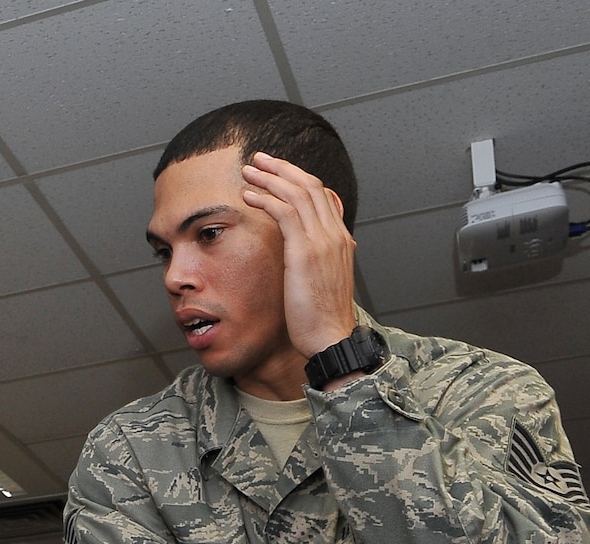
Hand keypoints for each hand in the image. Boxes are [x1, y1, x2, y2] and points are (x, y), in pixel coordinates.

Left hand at [241, 152, 359, 368]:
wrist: (330, 338)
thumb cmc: (321, 319)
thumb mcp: (323, 283)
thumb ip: (317, 263)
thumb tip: (306, 257)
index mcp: (340, 240)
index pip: (321, 196)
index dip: (298, 179)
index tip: (278, 172)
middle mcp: (334, 234)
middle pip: (310, 185)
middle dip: (283, 168)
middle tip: (259, 159)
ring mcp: (322, 241)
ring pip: (296, 193)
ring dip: (270, 177)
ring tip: (248, 170)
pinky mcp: (304, 251)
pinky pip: (284, 212)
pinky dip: (265, 199)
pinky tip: (248, 196)